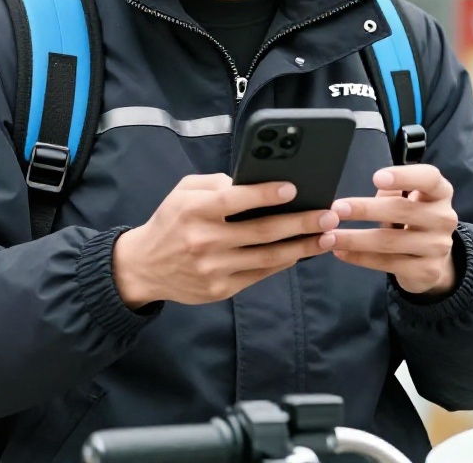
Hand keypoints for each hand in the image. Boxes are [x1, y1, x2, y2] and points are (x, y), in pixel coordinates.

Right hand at [113, 174, 339, 306]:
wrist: (144, 267)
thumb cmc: (170, 223)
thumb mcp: (182, 192)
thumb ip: (215, 183)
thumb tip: (252, 182)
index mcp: (194, 211)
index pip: (235, 200)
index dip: (266, 194)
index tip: (294, 188)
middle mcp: (204, 241)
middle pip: (262, 231)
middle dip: (301, 223)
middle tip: (328, 215)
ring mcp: (213, 269)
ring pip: (267, 257)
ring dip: (302, 247)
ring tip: (327, 236)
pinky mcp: (220, 289)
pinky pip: (259, 275)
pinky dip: (283, 263)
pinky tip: (301, 252)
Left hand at [320, 165, 459, 295]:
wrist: (433, 261)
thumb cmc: (413, 219)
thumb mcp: (408, 200)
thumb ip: (391, 192)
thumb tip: (362, 191)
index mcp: (440, 192)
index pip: (428, 178)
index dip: (404, 176)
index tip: (376, 178)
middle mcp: (444, 218)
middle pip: (402, 210)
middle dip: (365, 209)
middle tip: (337, 209)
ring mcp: (438, 247)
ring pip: (390, 241)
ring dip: (355, 239)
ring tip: (329, 237)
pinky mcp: (427, 270)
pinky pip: (388, 263)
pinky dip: (360, 258)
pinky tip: (341, 253)